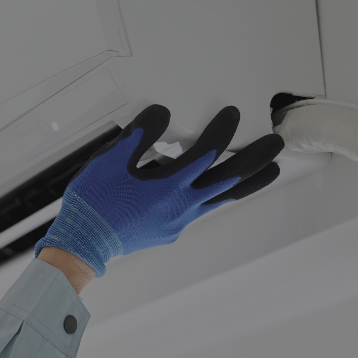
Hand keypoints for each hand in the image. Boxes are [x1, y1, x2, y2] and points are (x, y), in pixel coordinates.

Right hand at [35, 105, 283, 276]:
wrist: (82, 243)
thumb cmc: (93, 204)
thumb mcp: (109, 161)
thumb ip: (139, 136)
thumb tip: (161, 114)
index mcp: (167, 186)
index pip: (205, 154)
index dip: (222, 132)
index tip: (232, 115)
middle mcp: (180, 206)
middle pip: (229, 181)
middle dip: (255, 160)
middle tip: (275, 144)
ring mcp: (178, 222)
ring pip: (222, 199)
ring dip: (247, 182)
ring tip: (269, 170)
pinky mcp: (170, 230)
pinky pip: (202, 209)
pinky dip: (218, 195)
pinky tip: (215, 189)